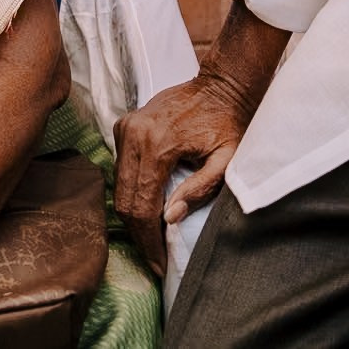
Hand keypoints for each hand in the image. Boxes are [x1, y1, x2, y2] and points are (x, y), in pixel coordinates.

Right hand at [113, 73, 257, 275]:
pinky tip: (147, 207)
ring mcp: (126, 127)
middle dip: (138, 234)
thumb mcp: (226, 159)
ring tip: (151, 239)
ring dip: (132, 215)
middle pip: (124, 199)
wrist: (221, 84)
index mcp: (158, 143)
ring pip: (118, 185)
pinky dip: (130, 191)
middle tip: (154, 259)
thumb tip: (170, 217)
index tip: (159, 264)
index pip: (143, 205)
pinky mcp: (125, 125)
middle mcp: (134, 134)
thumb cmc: (230, 122)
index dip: (149, 240)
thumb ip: (200, 189)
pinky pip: (120, 168)